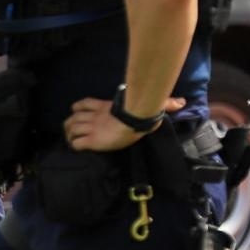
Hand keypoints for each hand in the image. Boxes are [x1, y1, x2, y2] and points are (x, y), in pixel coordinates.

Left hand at [64, 95, 185, 150]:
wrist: (134, 121)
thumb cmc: (142, 113)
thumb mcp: (150, 106)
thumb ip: (164, 104)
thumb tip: (181, 102)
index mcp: (103, 107)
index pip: (83, 104)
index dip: (77, 108)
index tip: (77, 112)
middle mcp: (94, 117)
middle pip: (72, 118)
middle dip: (69, 124)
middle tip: (70, 131)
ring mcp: (91, 128)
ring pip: (71, 129)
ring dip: (69, 135)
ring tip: (70, 140)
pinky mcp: (91, 140)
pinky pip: (76, 143)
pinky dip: (74, 145)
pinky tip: (77, 148)